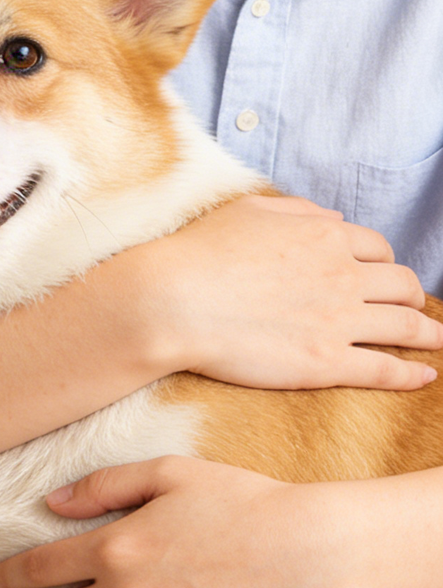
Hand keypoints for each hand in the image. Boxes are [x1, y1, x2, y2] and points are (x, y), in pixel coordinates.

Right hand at [131, 195, 442, 390]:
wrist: (171, 302)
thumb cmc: (198, 254)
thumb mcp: (249, 211)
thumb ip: (297, 211)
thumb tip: (332, 220)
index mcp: (325, 238)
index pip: (376, 249)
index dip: (383, 262)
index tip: (381, 276)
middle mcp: (343, 277)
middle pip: (402, 284)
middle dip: (411, 295)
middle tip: (412, 308)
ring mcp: (338, 321)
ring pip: (406, 325)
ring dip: (428, 333)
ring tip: (436, 341)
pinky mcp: (325, 363)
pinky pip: (384, 369)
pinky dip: (411, 373)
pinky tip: (424, 376)